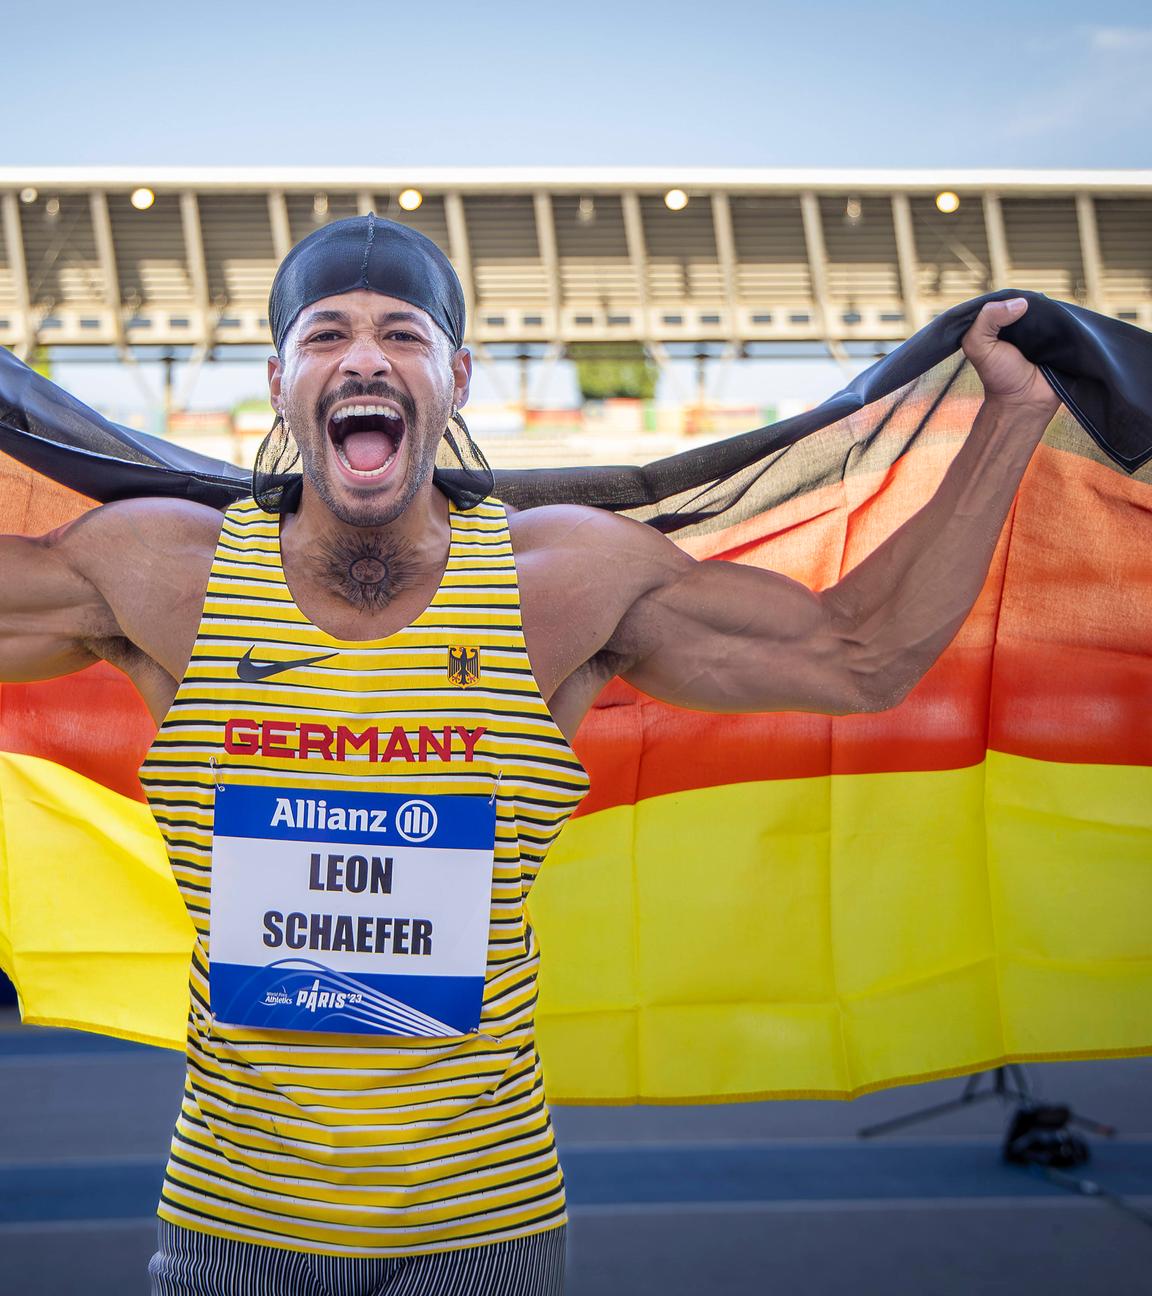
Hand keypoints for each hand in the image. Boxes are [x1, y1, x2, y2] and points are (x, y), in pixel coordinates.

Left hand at [961, 298, 1059, 418]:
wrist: (1025, 403)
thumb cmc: (998, 377)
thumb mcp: (978, 346)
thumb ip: (986, 320)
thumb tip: (1021, 303)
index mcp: (999, 322)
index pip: (1008, 298)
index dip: (1011, 296)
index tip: (1016, 298)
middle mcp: (1022, 323)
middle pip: (1033, 301)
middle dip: (1035, 302)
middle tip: (1038, 307)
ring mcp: (1045, 331)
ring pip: (1052, 310)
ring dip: (1055, 312)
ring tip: (1054, 315)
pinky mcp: (1065, 339)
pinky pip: (1071, 325)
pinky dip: (1070, 322)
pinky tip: (1068, 322)